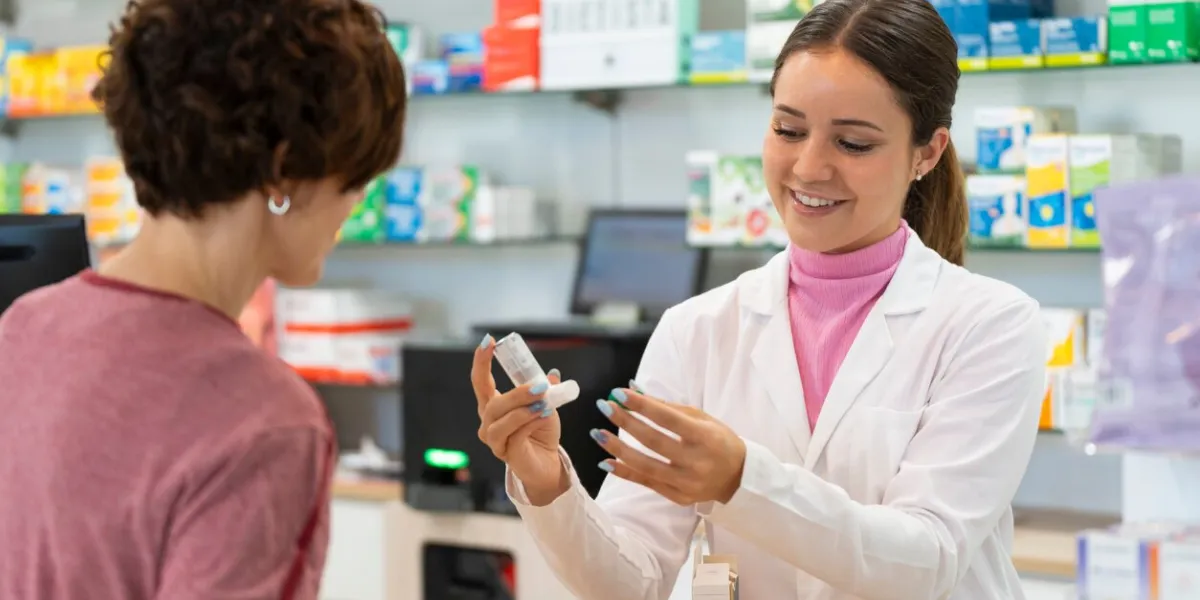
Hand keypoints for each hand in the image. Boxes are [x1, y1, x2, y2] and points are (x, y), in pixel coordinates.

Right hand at [471, 334, 566, 504]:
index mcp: (493, 406)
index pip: (480, 381)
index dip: (481, 361)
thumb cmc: (540, 433)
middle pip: (493, 404)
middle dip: (517, 393)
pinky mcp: (508, 454)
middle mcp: (488, 423)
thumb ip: (544, 389)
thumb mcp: (544, 405)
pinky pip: (516, 436)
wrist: (547, 463)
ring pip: (500, 422)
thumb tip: (551, 373)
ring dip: (523, 411)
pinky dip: (532, 423)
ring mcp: (495, 440)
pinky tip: (545, 416)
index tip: (487, 341)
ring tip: (544, 405)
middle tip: (540, 387)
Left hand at [591, 386, 745, 504]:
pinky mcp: (679, 497)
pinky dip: (625, 472)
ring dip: (618, 449)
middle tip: (604, 407)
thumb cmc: (717, 440)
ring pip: (646, 466)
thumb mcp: (701, 419)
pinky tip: (606, 462)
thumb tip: (634, 390)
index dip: (643, 406)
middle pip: (654, 441)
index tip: (619, 393)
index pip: (669, 419)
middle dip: (625, 422)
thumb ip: (667, 407)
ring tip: (598, 434)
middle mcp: (697, 461)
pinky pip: (647, 483)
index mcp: (705, 437)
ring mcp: (687, 483)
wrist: (738, 477)